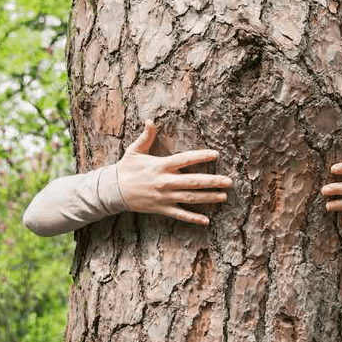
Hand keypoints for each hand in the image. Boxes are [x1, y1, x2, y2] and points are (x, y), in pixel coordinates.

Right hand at [116, 120, 232, 225]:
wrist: (112, 190)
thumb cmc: (126, 169)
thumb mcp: (134, 150)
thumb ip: (146, 136)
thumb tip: (150, 121)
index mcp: (160, 165)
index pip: (185, 159)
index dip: (201, 156)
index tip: (216, 154)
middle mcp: (165, 181)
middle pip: (193, 181)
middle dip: (212, 181)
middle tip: (228, 181)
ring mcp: (164, 197)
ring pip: (190, 198)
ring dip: (208, 198)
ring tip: (223, 196)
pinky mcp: (161, 209)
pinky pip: (180, 215)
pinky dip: (193, 218)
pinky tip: (206, 220)